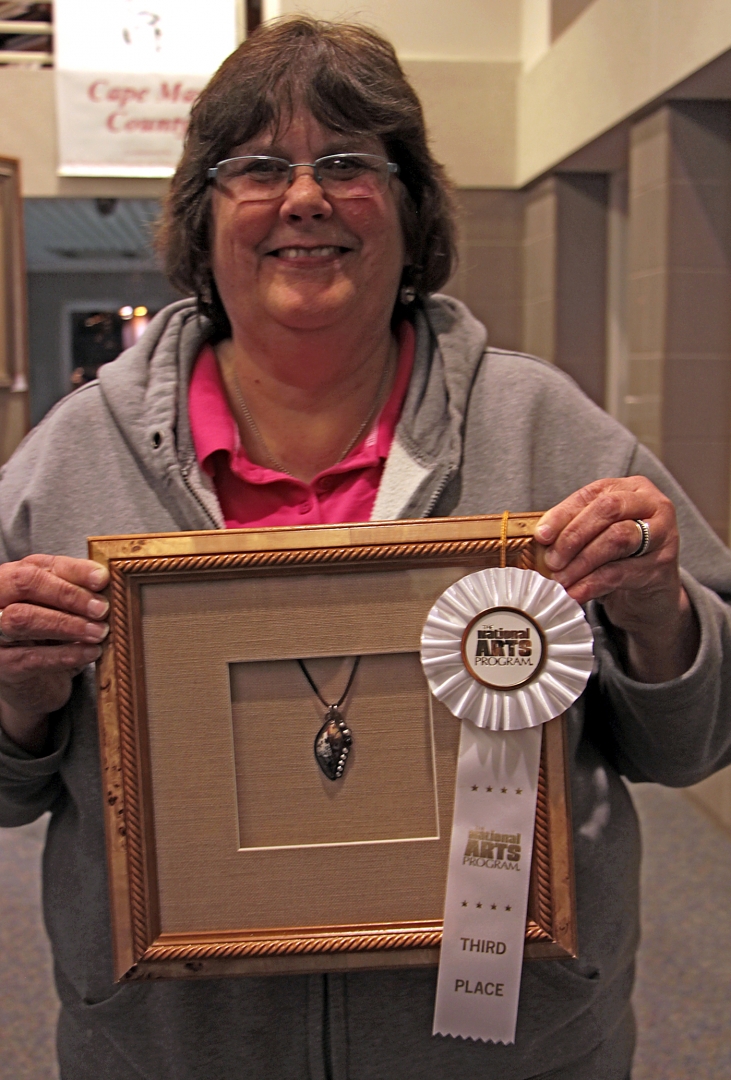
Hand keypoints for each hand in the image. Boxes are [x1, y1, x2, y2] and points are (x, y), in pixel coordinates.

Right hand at [0, 555, 109, 752]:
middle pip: (25, 584)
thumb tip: (103, 581)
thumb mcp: (57, 604)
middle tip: (101, 609)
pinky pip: (33, 657)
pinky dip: (67, 654)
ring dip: (68, 625)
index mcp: (12, 577)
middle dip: (68, 594)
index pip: (38, 566)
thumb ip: (75, 588)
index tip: (102, 580)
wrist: (28, 677)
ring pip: (24, 620)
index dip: (73, 571)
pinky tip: (90, 652)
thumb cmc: (45, 629)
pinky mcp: (3, 664)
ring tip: (100, 632)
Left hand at [534, 476, 698, 682]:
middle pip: (607, 510)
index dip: (563, 514)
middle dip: (573, 536)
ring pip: (616, 539)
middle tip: (552, 560)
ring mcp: (662, 535)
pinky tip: (575, 593)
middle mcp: (652, 506)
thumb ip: (576, 528)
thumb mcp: (600, 534)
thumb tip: (541, 538)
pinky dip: (592, 584)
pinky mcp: (661, 567)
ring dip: (581, 561)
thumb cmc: (622, 556)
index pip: (592, 494)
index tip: (541, 535)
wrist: (654, 591)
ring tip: (561, 579)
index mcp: (632, 488)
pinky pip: (621, 573)